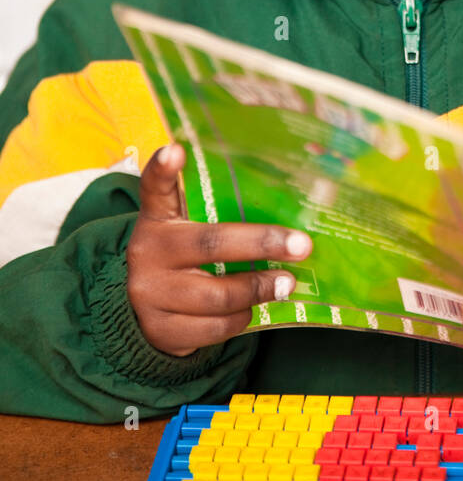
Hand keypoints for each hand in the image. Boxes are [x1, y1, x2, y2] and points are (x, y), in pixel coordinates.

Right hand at [126, 143, 312, 356]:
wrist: (141, 316)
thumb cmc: (181, 262)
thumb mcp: (186, 231)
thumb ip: (216, 215)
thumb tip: (288, 212)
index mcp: (157, 219)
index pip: (155, 188)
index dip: (163, 169)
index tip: (176, 151)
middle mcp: (148, 252)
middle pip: (211, 244)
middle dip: (262, 244)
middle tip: (302, 245)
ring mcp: (150, 293)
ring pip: (218, 294)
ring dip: (259, 289)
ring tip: (286, 283)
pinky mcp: (161, 329)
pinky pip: (214, 328)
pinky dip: (240, 318)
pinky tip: (251, 308)